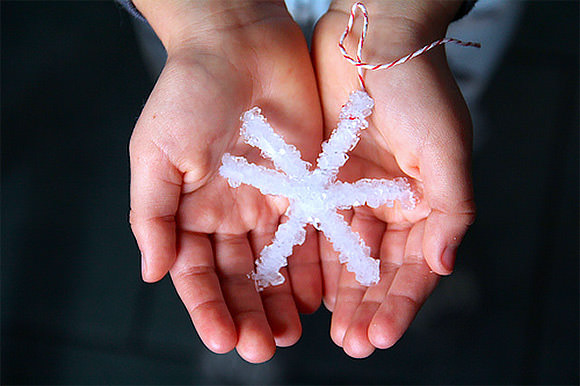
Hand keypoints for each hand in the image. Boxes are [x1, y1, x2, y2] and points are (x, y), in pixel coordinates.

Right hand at [129, 0, 321, 362]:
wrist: (239, 44)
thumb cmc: (189, 93)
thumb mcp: (156, 154)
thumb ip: (153, 215)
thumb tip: (153, 273)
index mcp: (190, 211)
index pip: (197, 273)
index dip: (207, 308)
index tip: (221, 338)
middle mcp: (230, 214)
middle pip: (239, 277)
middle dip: (248, 314)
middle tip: (262, 348)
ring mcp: (269, 203)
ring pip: (276, 264)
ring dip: (281, 301)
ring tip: (291, 334)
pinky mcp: (305, 186)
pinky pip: (309, 234)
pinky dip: (312, 266)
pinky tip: (317, 296)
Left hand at [312, 0, 475, 357]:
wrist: (373, 39)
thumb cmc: (418, 89)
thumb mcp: (446, 148)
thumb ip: (451, 209)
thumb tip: (444, 264)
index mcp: (426, 203)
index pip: (415, 267)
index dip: (400, 303)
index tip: (380, 335)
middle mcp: (390, 205)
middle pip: (378, 269)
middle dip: (366, 307)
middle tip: (350, 343)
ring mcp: (354, 194)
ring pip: (344, 255)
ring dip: (337, 292)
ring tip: (325, 328)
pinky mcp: (321, 179)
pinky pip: (315, 226)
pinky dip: (311, 257)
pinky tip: (303, 286)